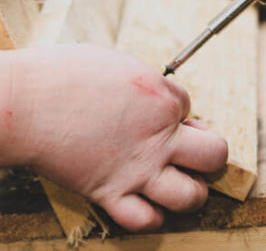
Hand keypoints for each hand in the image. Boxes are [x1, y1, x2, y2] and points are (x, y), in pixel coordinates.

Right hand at [0, 45, 226, 231]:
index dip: (179, 111)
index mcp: (164, 98)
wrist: (28, 102)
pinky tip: (147, 202)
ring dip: (192, 191)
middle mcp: (160, 135)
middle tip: (194, 152)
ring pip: (192, 196)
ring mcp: (138, 168)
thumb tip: (160, 100)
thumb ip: (150, 86)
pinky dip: (152, 216)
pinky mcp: (110, 193)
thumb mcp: (122, 65)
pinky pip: (146, 220)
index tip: (159, 113)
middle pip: (215, 154)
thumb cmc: (69, 75)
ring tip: (181, 183)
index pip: (193, 108)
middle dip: (211, 154)